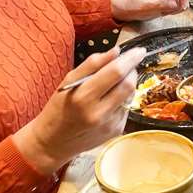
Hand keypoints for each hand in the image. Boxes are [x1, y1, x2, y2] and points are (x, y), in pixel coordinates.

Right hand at [13, 47, 146, 174]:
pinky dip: (122, 98)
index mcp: (83, 97)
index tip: (139, 50)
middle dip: (132, 70)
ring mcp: (109, 124)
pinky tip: (109, 100)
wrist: (53, 142)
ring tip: (113, 83)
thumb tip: (116, 51)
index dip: (130, 59)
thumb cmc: (57, 109)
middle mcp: (99, 112)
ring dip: (128, 84)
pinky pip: (126, 108)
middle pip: (128, 85)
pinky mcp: (116, 131)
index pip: (116, 73)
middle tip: (126, 64)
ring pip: (130, 96)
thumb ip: (92, 64)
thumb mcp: (67, 81)